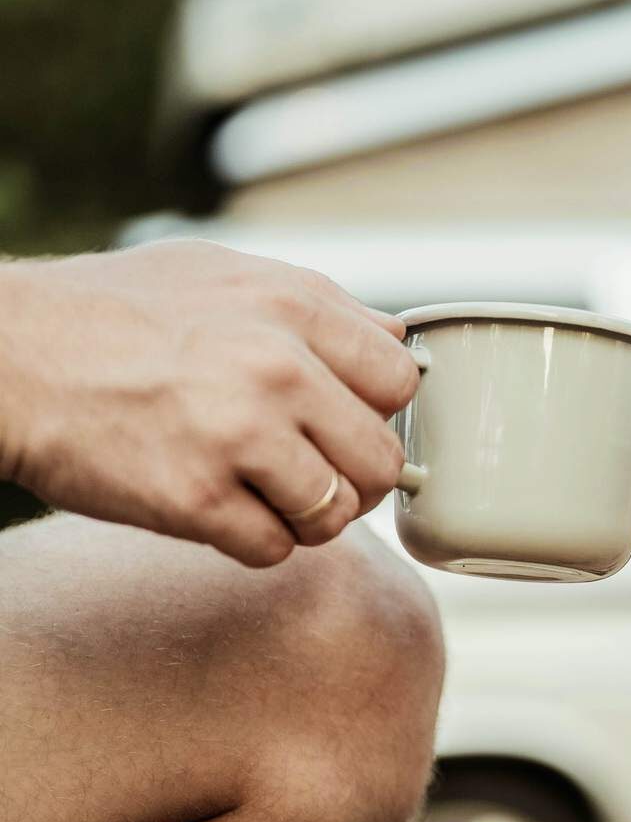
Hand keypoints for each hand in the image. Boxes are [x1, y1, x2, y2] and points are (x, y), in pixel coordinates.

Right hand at [0, 241, 418, 565]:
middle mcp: (278, 369)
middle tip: (321, 475)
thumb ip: (317, 304)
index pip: (401, 380)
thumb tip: (395, 339)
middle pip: (381, 458)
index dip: (380, 410)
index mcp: (294, 308)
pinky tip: (226, 513)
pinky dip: (257, 541)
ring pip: (336, 512)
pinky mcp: (193, 498)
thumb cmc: (114, 311)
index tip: (350, 421)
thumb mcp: (224, 273)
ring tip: (272, 497)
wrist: (6, 356)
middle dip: (357, 477)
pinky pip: (273, 548)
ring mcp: (237, 436)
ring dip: (311, 517)